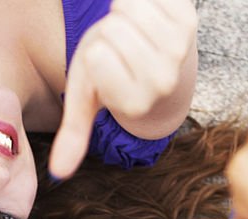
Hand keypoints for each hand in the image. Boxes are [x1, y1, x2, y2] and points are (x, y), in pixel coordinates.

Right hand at [50, 0, 196, 177]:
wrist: (159, 63)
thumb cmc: (113, 77)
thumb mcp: (87, 102)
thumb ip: (73, 134)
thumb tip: (58, 173)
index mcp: (133, 104)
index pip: (97, 55)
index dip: (94, 53)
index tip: (105, 67)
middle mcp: (161, 82)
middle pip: (111, 29)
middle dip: (108, 32)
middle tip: (120, 48)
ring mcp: (178, 51)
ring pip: (130, 7)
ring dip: (124, 12)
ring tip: (133, 32)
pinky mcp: (189, 21)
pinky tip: (149, 17)